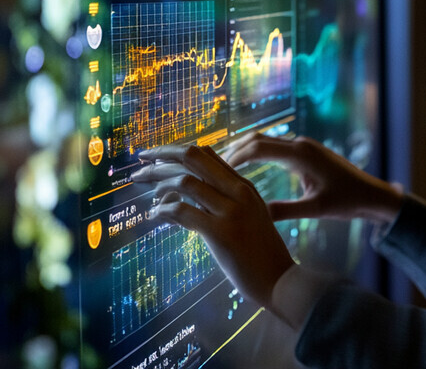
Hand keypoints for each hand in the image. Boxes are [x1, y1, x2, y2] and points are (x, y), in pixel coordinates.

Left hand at [131, 145, 294, 309]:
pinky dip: (163, 210)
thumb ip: (225, 201)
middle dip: (162, 154)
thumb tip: (188, 194)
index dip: (178, 150)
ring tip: (145, 192)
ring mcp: (231, 210)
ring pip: (186, 182)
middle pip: (194, 157)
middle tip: (140, 159)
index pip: (207, 154)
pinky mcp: (221, 233)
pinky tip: (154, 215)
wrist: (280, 280)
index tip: (156, 154)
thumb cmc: (260, 253)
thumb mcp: (249, 216)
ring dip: (158, 183)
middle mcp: (238, 191)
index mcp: (243, 185)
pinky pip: (183, 212)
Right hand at [223, 134, 402, 223]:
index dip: (234, 156)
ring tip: (220, 167)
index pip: (259, 148)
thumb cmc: (347, 202)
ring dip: (244, 150)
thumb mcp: (316, 209)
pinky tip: (245, 168)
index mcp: (301, 155)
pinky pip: (275, 147)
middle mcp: (300, 145)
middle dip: (233, 150)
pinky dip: (256, 154)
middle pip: (258, 139)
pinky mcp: (305, 152)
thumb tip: (254, 214)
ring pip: (265, 141)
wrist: (372, 193)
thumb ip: (285, 210)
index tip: (213, 169)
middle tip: (208, 166)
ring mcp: (303, 146)